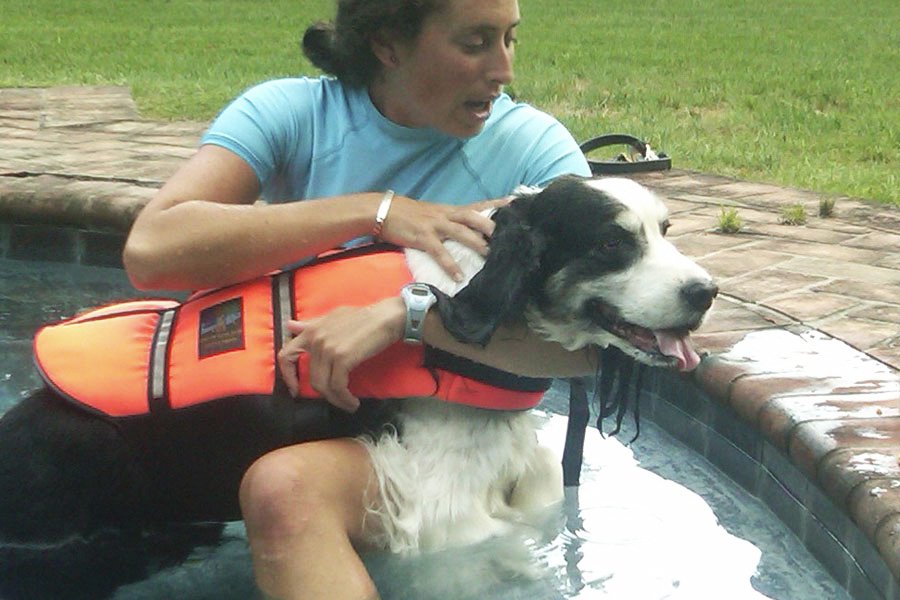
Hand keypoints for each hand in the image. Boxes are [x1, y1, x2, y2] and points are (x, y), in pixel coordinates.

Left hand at [277, 297, 405, 411]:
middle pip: (312, 378)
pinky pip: (338, 386)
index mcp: (311, 330)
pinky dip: (344, 398)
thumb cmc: (363, 317)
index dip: (287, 376)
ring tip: (347, 403)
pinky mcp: (342, 358)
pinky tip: (352, 402)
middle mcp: (316, 339)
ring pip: (323, 385)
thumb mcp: (332, 317)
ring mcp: (328, 349)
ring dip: (336, 399)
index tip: (295, 389)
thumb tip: (290, 326)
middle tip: (336, 398)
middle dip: (324, 393)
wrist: (384, 317)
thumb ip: (311, 325)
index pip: (286, 355)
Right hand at [379, 196, 510, 281]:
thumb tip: (465, 231)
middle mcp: (445, 214)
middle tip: (509, 235)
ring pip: (461, 231)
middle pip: (474, 216)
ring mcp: (435, 225)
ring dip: (476, 243)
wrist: (382, 210)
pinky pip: (439, 251)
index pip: (477, 205)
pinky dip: (449, 264)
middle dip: (491, 225)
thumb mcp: (432, 214)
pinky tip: (458, 275)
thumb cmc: (407, 214)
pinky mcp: (423, 236)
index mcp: (450, 209)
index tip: (515, 203)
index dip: (496, 203)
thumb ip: (449, 221)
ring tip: (489, 255)